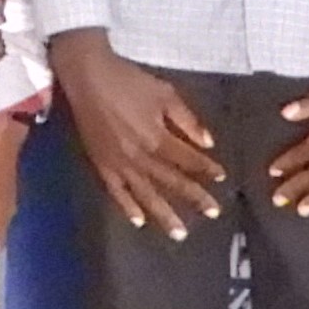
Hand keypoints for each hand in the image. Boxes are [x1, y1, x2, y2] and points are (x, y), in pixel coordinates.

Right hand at [52, 31, 222, 238]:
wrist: (87, 76)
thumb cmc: (128, 81)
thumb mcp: (165, 93)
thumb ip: (187, 119)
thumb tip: (208, 143)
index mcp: (156, 136)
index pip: (187, 159)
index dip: (206, 168)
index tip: (221, 178)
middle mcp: (139, 155)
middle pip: (170, 181)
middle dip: (193, 197)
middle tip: (213, 213)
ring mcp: (118, 163)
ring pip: (145, 193)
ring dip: (163, 213)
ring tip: (179, 233)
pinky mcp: (101, 164)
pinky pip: (115, 191)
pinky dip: (127, 207)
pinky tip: (139, 221)